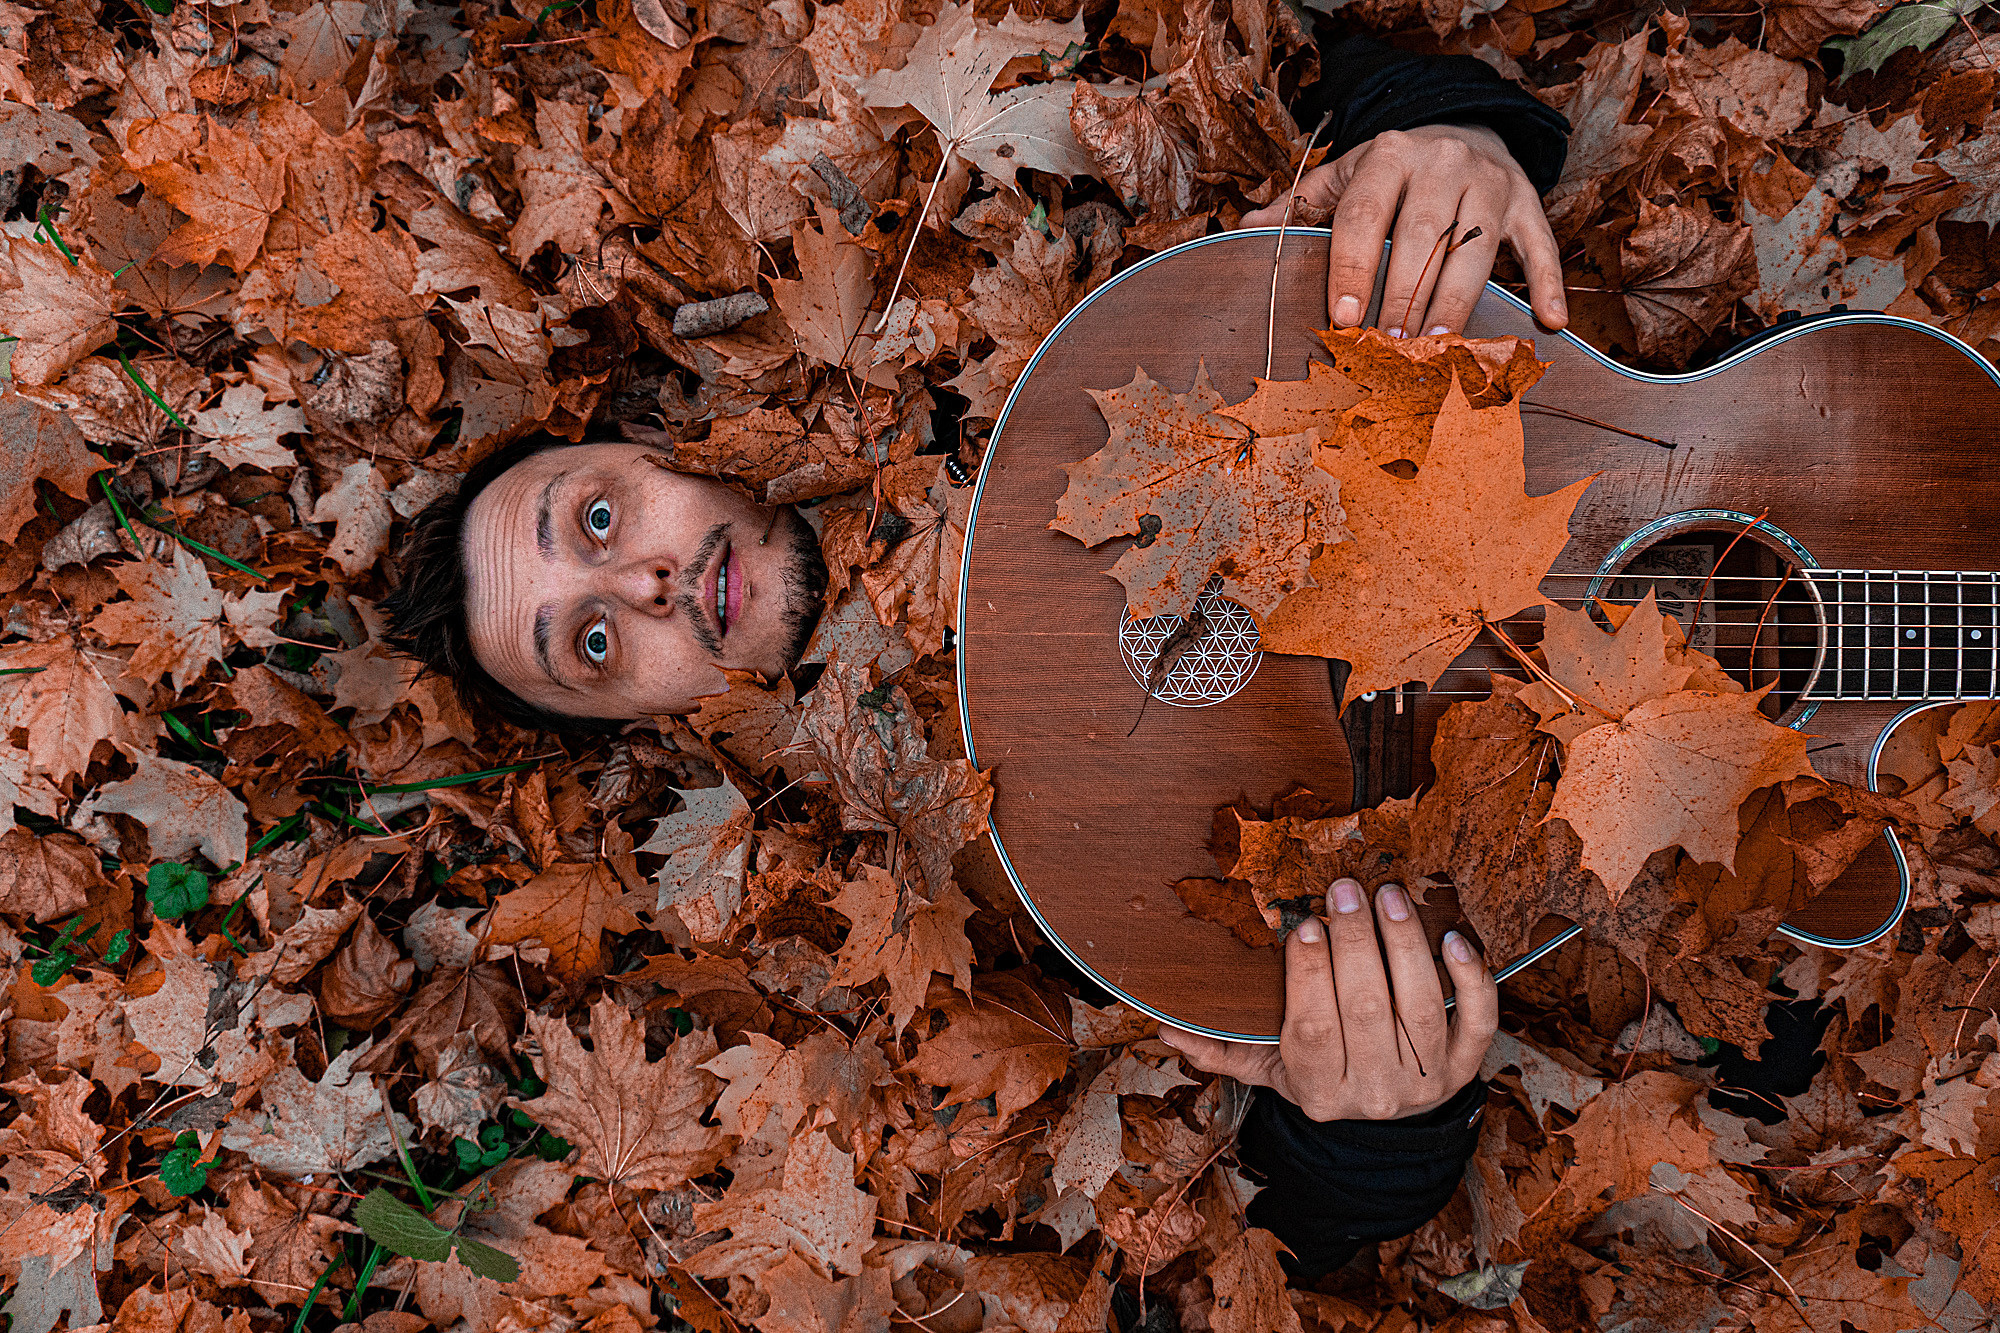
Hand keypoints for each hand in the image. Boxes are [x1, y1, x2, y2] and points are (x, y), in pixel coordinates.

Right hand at [1159, 878, 1498, 1121]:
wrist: (1386, 1124)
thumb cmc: (1320, 1076)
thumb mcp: (1267, 1069)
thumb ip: (1219, 1049)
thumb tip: (1163, 1024)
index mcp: (1319, 1091)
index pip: (1310, 1029)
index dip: (1307, 976)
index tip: (1302, 924)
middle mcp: (1374, 1091)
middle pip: (1365, 1010)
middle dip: (1355, 943)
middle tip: (1344, 889)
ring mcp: (1425, 1080)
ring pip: (1420, 1006)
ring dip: (1405, 945)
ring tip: (1388, 895)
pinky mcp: (1465, 1066)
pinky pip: (1477, 1023)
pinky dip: (1473, 981)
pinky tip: (1455, 937)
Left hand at [1239, 124, 1566, 338]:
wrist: (1463, 127)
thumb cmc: (1391, 171)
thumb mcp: (1343, 176)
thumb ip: (1299, 206)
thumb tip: (1245, 229)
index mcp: (1389, 155)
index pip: (1364, 217)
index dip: (1353, 270)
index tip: (1345, 320)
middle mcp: (1443, 162)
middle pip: (1421, 239)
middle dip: (1403, 297)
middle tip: (1389, 347)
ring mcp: (1490, 183)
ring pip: (1474, 249)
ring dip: (1456, 303)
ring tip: (1438, 348)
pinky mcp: (1527, 202)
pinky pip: (1540, 245)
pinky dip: (1548, 284)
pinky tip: (1547, 322)